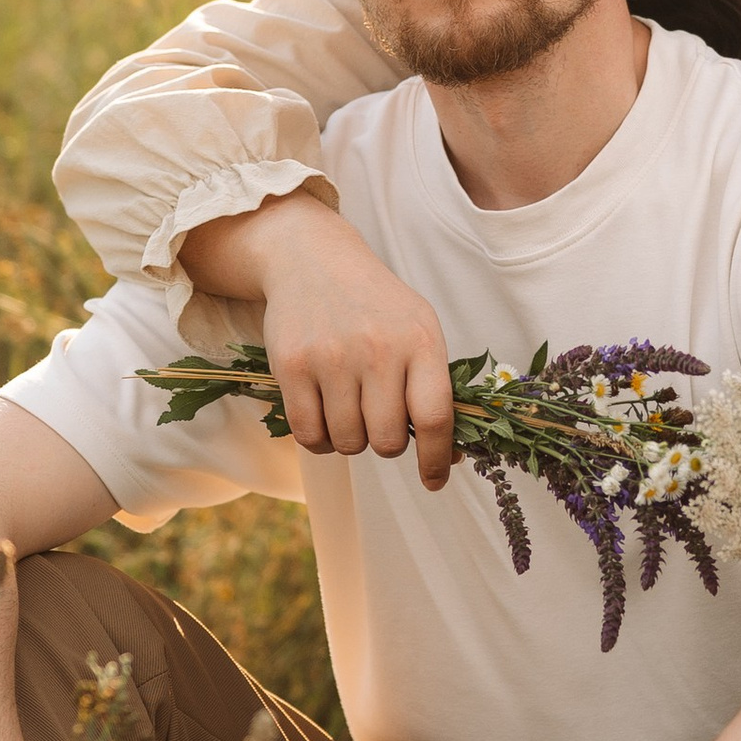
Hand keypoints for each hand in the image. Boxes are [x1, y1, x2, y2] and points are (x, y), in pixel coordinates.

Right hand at [189, 191, 459, 489]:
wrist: (312, 259)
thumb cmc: (376, 306)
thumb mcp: (417, 329)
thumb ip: (433, 389)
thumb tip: (448, 459)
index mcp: (421, 340)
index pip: (435, 417)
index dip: (436, 459)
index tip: (434, 480)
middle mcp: (378, 349)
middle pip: (388, 441)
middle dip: (386, 443)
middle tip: (378, 420)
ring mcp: (332, 357)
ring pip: (348, 442)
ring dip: (350, 438)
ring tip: (348, 407)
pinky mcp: (293, 366)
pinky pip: (309, 435)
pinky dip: (318, 440)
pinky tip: (324, 415)